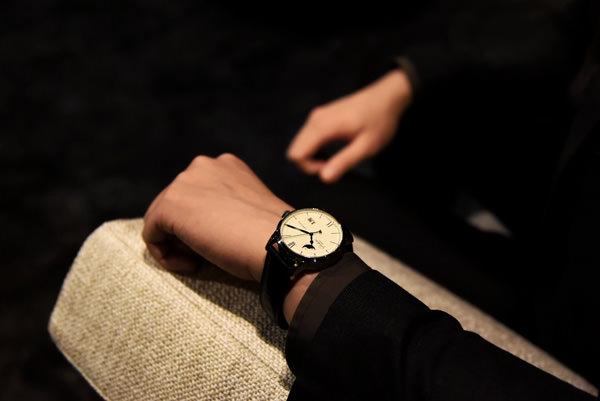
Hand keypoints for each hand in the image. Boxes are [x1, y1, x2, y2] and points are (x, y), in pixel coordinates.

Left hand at [142, 153, 291, 281]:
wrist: (278, 243)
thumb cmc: (270, 236)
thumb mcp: (248, 211)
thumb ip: (225, 207)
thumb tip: (201, 227)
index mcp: (225, 165)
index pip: (196, 194)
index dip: (203, 224)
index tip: (220, 243)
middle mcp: (203, 165)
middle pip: (176, 205)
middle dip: (186, 234)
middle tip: (208, 256)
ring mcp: (184, 182)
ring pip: (161, 219)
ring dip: (177, 245)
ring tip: (201, 262)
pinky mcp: (170, 205)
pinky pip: (152, 234)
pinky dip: (166, 255)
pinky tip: (193, 265)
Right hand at [287, 69, 411, 182]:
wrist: (388, 96)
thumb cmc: (381, 121)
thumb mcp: (366, 146)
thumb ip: (344, 161)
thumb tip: (323, 178)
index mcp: (323, 126)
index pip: (296, 154)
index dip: (309, 168)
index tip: (331, 168)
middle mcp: (315, 119)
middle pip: (295, 150)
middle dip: (309, 164)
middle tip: (334, 165)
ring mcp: (317, 116)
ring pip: (300, 144)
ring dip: (313, 156)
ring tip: (336, 158)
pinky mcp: (321, 116)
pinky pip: (308, 137)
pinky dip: (315, 148)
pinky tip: (333, 149)